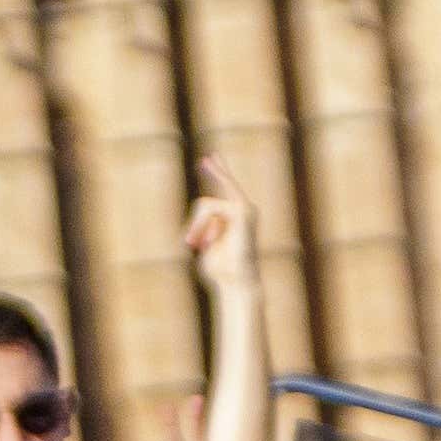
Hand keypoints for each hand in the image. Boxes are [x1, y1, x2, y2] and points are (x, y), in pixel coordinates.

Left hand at [184, 157, 260, 290]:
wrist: (236, 281)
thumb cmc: (221, 271)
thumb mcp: (204, 247)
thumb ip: (202, 230)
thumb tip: (198, 219)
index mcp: (236, 216)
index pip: (225, 187)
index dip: (218, 172)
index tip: (208, 159)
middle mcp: (244, 209)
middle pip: (222, 184)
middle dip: (214, 175)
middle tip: (206, 170)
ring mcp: (245, 209)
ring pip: (205, 204)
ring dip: (194, 227)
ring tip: (195, 245)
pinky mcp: (242, 212)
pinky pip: (210, 208)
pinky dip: (201, 226)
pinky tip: (206, 243)